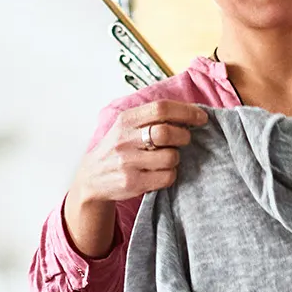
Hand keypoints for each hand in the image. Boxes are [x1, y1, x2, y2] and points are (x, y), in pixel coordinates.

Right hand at [68, 100, 208, 206]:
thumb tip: (190, 111)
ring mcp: (127, 162)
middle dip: (184, 136)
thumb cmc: (117, 149)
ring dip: (176, 158)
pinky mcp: (132, 183)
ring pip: (170, 157)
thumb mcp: (126, 126)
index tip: (201, 117)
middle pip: (167, 133)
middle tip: (185, 139)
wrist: (91, 178)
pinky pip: (166, 177)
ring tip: (168, 158)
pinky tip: (161, 172)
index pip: (161, 108)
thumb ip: (151, 117)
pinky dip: (171, 174)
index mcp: (126, 120)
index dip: (186, 112)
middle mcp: (125, 139)